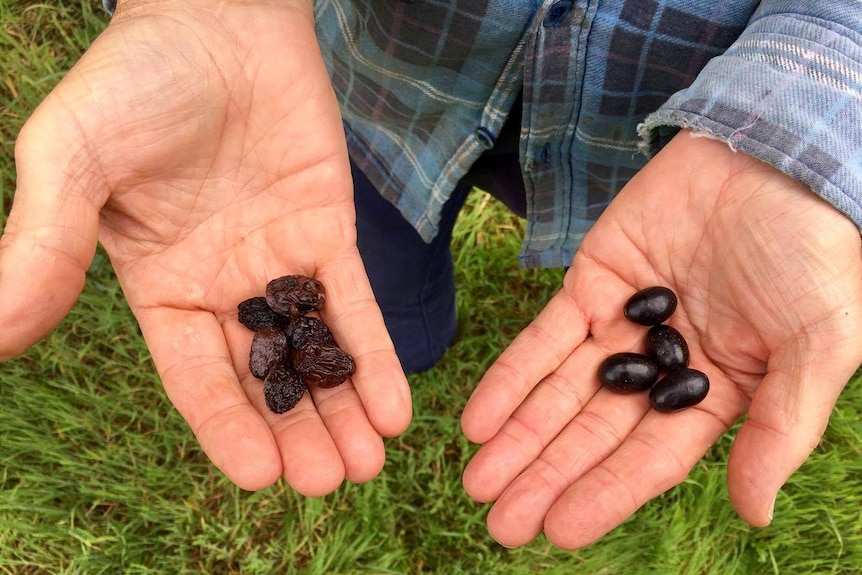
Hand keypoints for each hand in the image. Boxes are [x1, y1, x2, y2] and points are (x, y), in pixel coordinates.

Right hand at [2, 0, 410, 494]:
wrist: (216, 18)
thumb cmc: (135, 82)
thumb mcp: (72, 161)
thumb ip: (43, 246)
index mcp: (160, 287)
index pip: (195, 377)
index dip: (227, 429)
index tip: (261, 478)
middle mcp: (222, 287)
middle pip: (264, 378)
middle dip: (297, 432)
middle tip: (332, 481)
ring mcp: (279, 262)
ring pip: (314, 352)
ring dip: (343, 408)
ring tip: (370, 463)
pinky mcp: (328, 232)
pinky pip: (354, 302)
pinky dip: (375, 353)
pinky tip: (397, 406)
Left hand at [460, 130, 861, 547]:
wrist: (777, 158)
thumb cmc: (816, 254)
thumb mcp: (821, 345)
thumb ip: (781, 428)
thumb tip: (754, 512)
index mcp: (717, 394)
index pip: (651, 458)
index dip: (605, 494)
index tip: (558, 531)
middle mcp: (661, 369)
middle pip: (594, 434)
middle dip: (546, 477)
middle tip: (501, 524)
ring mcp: (621, 326)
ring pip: (560, 393)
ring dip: (518, 438)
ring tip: (476, 481)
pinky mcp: (591, 283)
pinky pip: (544, 337)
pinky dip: (511, 377)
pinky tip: (478, 418)